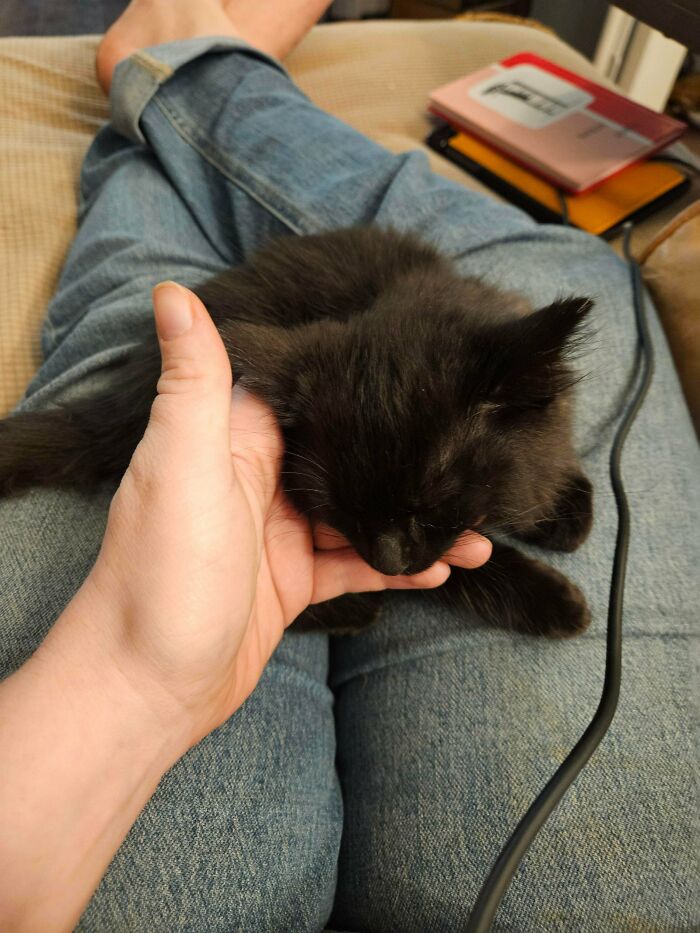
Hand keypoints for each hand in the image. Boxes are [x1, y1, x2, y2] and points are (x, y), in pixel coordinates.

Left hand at [82, 283, 490, 746]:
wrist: (144, 687)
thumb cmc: (160, 575)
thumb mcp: (181, 466)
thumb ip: (192, 382)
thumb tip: (172, 293)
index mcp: (233, 442)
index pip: (307, 396)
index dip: (362, 384)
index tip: (425, 374)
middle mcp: (257, 481)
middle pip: (346, 457)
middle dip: (405, 457)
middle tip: (474, 456)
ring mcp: (277, 535)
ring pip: (361, 513)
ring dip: (414, 516)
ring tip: (478, 525)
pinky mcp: (290, 582)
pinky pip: (356, 564)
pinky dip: (397, 564)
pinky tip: (444, 566)